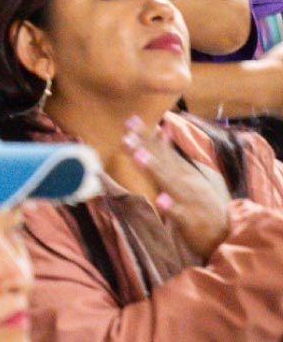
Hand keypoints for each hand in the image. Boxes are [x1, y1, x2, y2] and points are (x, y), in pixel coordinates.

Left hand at [123, 114, 231, 259]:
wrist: (227, 233)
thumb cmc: (201, 202)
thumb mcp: (189, 174)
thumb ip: (172, 155)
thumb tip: (161, 130)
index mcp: (185, 171)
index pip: (163, 150)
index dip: (146, 136)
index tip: (130, 120)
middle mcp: (187, 181)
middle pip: (163, 162)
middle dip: (145, 149)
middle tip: (126, 136)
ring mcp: (190, 200)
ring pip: (170, 183)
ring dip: (155, 170)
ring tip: (139, 157)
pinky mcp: (191, 220)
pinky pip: (180, 214)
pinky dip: (171, 207)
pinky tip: (160, 201)